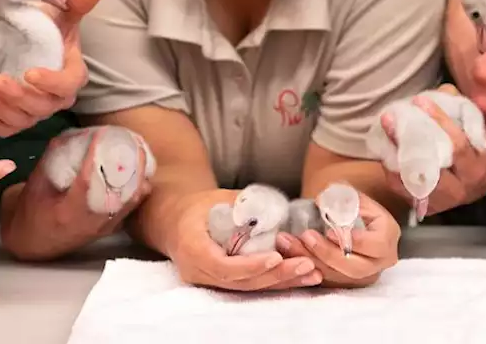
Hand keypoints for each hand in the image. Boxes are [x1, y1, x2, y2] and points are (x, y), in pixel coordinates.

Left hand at [0, 0, 101, 136]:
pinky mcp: (13, 120)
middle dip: (16, 96)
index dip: (51, 83)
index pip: (68, 85)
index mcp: (71, 74)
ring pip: (20, 119)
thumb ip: (77, 3)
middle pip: (41, 107)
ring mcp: (33, 112)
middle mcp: (54, 98)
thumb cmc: (44, 30)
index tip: (29, 72)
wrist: (20, 41)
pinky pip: (4, 128)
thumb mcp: (59, 13)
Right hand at [1, 126, 151, 260]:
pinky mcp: (113, 226)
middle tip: (131, 139)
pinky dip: (138, 183)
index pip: (87, 181)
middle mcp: (92, 221)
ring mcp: (106, 226)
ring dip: (138, 171)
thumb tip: (73, 134)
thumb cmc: (32, 212)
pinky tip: (138, 166)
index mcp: (68, 212)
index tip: (103, 133)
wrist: (36, 243)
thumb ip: (53, 160)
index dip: (96, 156)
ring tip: (139, 147)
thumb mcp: (36, 185)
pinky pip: (133, 203)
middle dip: (129, 163)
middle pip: (120, 191)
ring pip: (133, 197)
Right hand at [167, 189, 320, 290]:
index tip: (277, 257)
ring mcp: (208, 281)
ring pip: (247, 288)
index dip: (251, 265)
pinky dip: (274, 281)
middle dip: (276, 275)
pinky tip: (299, 277)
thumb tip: (277, 209)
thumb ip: (245, 205)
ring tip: (311, 274)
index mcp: (192, 247)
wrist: (174, 221)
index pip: (224, 265)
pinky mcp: (220, 283)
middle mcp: (198, 271)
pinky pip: (248, 285)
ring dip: (281, 282)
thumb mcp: (219, 198)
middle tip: (306, 265)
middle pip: (240, 282)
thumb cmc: (199, 206)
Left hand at [276, 192, 399, 287]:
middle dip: (327, 253)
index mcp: (387, 238)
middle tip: (306, 236)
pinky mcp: (345, 282)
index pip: (375, 245)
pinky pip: (325, 279)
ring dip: (310, 260)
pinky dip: (305, 266)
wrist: (349, 218)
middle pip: (354, 267)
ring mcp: (362, 275)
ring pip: (336, 276)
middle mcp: (378, 262)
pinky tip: (287, 252)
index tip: (329, 231)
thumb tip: (322, 201)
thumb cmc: (353, 205)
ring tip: (287, 242)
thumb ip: (342, 196)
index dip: (354, 241)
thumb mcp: (353, 196)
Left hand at [379, 85, 485, 217]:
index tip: (420, 101)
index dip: (438, 121)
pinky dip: (393, 173)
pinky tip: (385, 153)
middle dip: (406, 141)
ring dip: (394, 158)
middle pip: (430, 165)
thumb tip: (442, 92)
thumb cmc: (481, 150)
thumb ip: (462, 110)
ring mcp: (444, 200)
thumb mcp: (480, 129)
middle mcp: (463, 187)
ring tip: (382, 135)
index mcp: (479, 166)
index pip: (457, 145)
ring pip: (414, 180)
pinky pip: (405, 191)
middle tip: (388, 117)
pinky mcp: (429, 207)